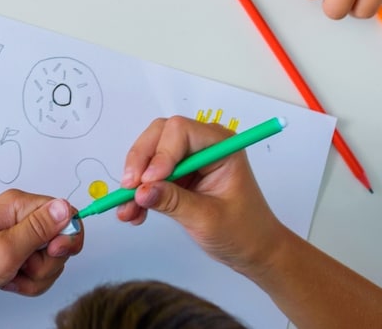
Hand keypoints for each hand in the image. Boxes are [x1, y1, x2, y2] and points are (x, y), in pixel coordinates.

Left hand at [0, 191, 80, 310]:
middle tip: (22, 265)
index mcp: (19, 206)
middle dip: (48, 263)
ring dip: (36, 277)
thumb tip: (66, 207)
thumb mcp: (6, 248)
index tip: (53, 251)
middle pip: (60, 241)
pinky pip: (36, 273)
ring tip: (10, 275)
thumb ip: (40, 229)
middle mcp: (20, 220)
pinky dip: (27, 283)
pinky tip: (7, 282)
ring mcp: (16, 240)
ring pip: (49, 262)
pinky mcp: (12, 258)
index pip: (65, 213)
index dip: (67, 236)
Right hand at [113, 116, 289, 274]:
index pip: (181, 131)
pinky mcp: (180, 174)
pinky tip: (134, 212)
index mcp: (221, 146)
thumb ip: (174, 202)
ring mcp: (190, 159)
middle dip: (141, 162)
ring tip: (127, 209)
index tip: (147, 181)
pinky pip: (151, 175)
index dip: (160, 153)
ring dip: (136, 180)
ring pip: (150, 154)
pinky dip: (140, 192)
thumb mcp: (207, 219)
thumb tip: (141, 191)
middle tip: (129, 190)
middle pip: (160, 135)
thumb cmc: (244, 232)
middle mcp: (204, 145)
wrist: (254, 250)